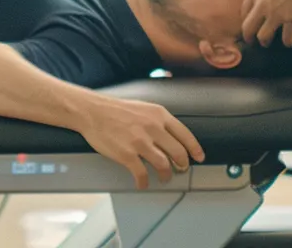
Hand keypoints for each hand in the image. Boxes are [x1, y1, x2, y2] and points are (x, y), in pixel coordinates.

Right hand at [76, 97, 205, 188]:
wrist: (92, 112)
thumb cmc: (115, 110)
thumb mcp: (143, 108)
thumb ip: (158, 121)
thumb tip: (172, 137)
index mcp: (159, 115)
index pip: (185, 134)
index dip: (195, 149)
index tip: (199, 157)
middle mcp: (152, 128)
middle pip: (178, 152)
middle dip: (182, 165)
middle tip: (180, 169)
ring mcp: (140, 142)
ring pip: (164, 165)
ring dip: (166, 175)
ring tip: (164, 177)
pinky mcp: (127, 154)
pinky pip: (142, 174)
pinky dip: (144, 182)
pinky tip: (143, 183)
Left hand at [241, 0, 291, 46]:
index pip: (243, 12)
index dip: (246, 21)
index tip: (249, 26)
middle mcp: (262, 6)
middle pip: (248, 29)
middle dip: (249, 38)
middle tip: (253, 41)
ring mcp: (276, 14)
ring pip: (264, 37)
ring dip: (265, 42)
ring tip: (269, 43)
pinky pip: (287, 38)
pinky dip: (288, 42)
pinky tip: (289, 42)